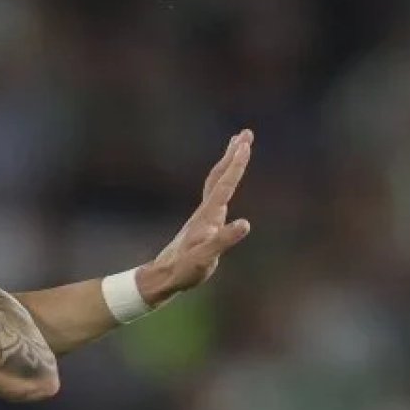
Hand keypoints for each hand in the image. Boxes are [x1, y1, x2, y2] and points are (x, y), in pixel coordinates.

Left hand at [136, 130, 253, 307]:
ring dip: (228, 164)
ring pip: (217, 183)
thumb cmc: (183, 269)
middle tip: (246, 133)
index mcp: (208, 217)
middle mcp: (205, 211)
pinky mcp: (202, 223)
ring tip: (238, 146)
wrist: (163, 276)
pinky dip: (224, 181)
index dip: (236, 165)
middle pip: (220, 176)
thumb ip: (224, 240)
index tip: (245, 144)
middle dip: (233, 155)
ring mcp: (203, 216)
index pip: (225, 185)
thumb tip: (245, 223)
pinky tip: (226, 183)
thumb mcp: (205, 258)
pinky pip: (215, 194)